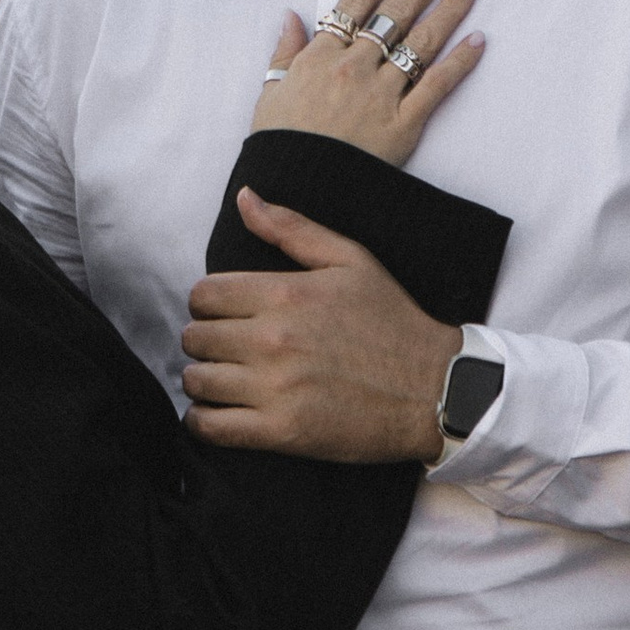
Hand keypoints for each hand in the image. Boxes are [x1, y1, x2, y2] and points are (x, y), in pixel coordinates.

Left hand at [182, 207, 462, 461]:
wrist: (435, 390)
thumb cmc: (392, 322)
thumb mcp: (350, 260)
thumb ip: (291, 228)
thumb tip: (244, 197)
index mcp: (284, 294)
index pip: (203, 294)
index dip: (207, 303)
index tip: (223, 314)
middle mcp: (273, 339)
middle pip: (195, 337)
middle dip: (205, 340)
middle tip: (226, 348)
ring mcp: (276, 388)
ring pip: (196, 380)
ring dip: (202, 379)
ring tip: (224, 379)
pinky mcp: (282, 432)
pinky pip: (211, 427)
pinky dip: (203, 421)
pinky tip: (218, 413)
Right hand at [250, 0, 481, 163]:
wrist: (295, 188)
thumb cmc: (280, 144)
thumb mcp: (269, 93)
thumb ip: (284, 52)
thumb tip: (292, 16)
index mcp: (321, 56)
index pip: (355, 4)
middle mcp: (354, 66)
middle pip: (395, 13)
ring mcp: (381, 93)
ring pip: (421, 41)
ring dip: (448, 8)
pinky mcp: (404, 123)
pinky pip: (436, 85)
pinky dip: (459, 61)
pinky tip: (478, 39)